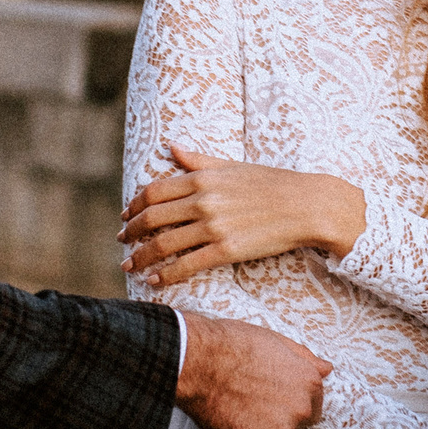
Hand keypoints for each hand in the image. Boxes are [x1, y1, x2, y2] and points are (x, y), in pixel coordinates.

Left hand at [121, 143, 367, 285]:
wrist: (305, 205)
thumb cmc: (271, 183)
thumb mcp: (232, 165)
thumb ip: (199, 160)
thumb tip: (172, 147)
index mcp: (202, 178)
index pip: (154, 192)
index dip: (134, 205)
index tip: (125, 216)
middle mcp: (203, 201)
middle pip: (152, 218)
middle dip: (131, 232)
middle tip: (122, 242)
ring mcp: (213, 227)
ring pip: (164, 244)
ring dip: (141, 257)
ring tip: (130, 265)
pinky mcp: (226, 250)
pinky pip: (187, 265)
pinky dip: (166, 275)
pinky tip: (155, 281)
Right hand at [174, 311, 331, 428]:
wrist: (198, 359)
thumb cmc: (231, 345)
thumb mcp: (275, 341)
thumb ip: (303, 358)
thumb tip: (326, 369)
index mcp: (309, 384)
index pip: (310, 412)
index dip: (285, 410)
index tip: (266, 403)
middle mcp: (301, 410)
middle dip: (274, 427)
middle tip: (246, 411)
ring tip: (235, 422)